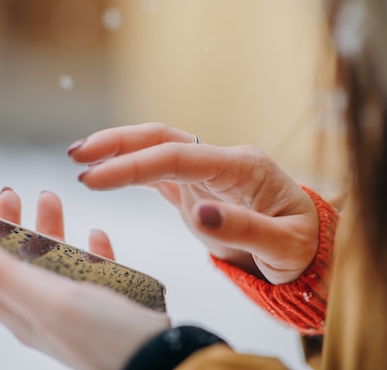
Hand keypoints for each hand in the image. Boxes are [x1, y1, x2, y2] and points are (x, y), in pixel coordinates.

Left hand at [0, 188, 169, 369]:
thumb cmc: (108, 337)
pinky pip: (88, 272)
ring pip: (48, 261)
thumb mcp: (50, 301)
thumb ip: (1, 275)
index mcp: (18, 309)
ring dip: (45, 229)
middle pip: (5, 262)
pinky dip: (87, 251)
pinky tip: (96, 235)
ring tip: (50, 197)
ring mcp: (72, 307)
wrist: (166, 362)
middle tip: (5, 193)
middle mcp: (39, 308)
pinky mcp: (103, 305)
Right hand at [68, 122, 318, 284]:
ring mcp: (209, 173)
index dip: (134, 166)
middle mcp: (223, 162)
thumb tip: (199, 213)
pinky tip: (106, 171)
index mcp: (243, 168)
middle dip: (118, 142)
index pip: (179, 158)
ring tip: (80, 157)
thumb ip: (245, 230)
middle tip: (77, 154)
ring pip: (157, 149)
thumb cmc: (302, 247)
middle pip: (163, 138)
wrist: (309, 248)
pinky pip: (161, 171)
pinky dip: (131, 168)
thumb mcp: (285, 246)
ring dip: (119, 149)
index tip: (95, 178)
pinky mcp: (198, 189)